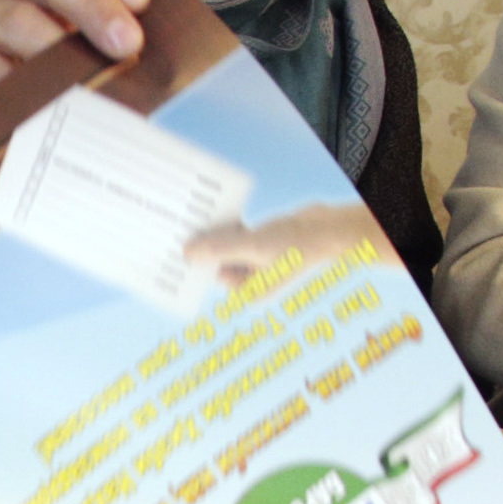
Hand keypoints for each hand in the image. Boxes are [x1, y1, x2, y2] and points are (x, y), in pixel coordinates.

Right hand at [0, 0, 150, 131]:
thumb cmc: (39, 83)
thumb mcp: (78, 57)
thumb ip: (112, 47)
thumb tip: (164, 64)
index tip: (141, 1)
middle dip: (94, 5)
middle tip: (128, 44)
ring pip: (14, 16)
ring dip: (54, 45)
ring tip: (82, 78)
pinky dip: (9, 82)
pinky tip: (34, 102)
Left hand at [183, 200, 394, 289]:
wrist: (332, 230)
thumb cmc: (298, 244)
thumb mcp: (253, 245)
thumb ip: (220, 249)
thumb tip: (188, 253)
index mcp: (247, 292)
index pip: (210, 276)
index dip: (192, 261)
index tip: (171, 246)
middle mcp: (250, 280)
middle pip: (215, 260)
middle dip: (202, 244)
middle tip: (177, 225)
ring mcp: (256, 262)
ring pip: (225, 245)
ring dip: (214, 232)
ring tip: (193, 215)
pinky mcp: (262, 245)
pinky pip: (237, 235)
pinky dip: (230, 225)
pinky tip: (218, 211)